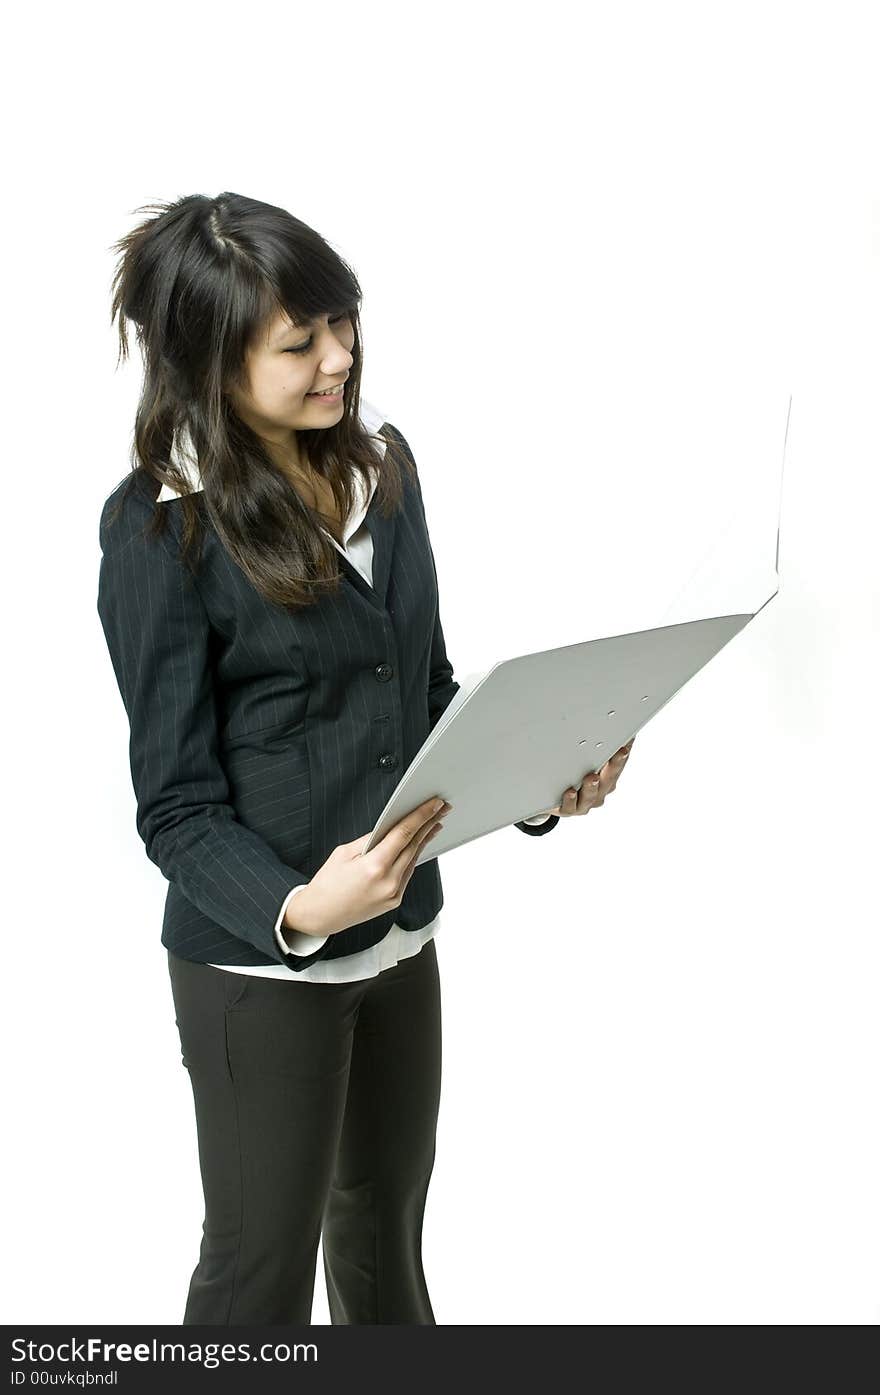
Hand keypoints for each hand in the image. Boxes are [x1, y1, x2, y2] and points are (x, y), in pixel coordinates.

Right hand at [282, 795, 451, 936]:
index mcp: (374, 866)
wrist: (320, 915)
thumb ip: (370, 839)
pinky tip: (417, 846)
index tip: (433, 804)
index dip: (421, 816)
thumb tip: (389, 829)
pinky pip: (407, 873)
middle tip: (440, 809)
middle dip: (428, 824)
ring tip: (434, 824)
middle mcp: (388, 881)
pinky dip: (412, 857)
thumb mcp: (344, 853)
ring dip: (424, 840)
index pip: (404, 834)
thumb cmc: (327, 884)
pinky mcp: (394, 901)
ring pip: (413, 860)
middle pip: (414, 846)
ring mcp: (393, 894)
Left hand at [532, 738, 635, 818]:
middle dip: (614, 765)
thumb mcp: (590, 761)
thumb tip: (615, 726)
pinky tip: (570, 792)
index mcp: (608, 778)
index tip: (627, 742)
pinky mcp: (569, 809)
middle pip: (609, 779)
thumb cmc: (577, 777)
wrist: (555, 800)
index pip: (619, 764)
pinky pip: (570, 806)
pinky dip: (571, 800)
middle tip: (620, 753)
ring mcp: (585, 802)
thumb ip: (602, 746)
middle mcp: (600, 791)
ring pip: (591, 795)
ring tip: (592, 777)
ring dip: (592, 786)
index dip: (624, 753)